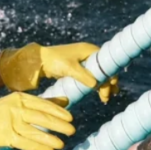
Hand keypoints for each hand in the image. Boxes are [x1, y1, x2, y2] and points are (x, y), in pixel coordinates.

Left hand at [0, 41, 116, 103]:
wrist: (38, 61)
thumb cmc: (54, 61)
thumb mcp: (70, 68)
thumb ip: (84, 76)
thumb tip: (96, 85)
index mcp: (89, 50)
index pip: (106, 63)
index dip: (111, 75)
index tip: (111, 87)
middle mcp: (88, 54)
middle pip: (104, 69)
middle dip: (108, 83)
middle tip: (106, 97)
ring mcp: (83, 61)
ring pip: (98, 74)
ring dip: (103, 85)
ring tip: (104, 99)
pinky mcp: (78, 68)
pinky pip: (90, 76)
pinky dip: (95, 85)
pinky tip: (98, 93)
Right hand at [0, 92, 74, 149]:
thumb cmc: (4, 111)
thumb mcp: (21, 102)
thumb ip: (44, 102)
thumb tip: (66, 101)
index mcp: (21, 98)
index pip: (44, 104)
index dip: (58, 112)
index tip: (70, 118)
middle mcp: (16, 109)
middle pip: (42, 118)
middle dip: (59, 125)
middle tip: (72, 130)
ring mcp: (10, 123)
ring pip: (35, 132)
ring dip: (50, 138)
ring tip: (62, 143)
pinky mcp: (6, 137)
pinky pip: (25, 143)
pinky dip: (38, 147)